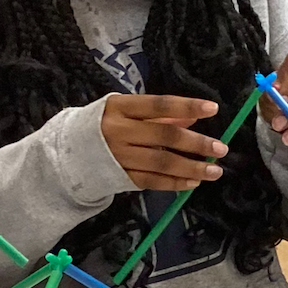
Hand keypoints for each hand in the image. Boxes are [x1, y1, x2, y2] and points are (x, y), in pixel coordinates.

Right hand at [100, 93, 226, 190]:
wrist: (67, 152)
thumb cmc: (104, 125)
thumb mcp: (126, 111)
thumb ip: (158, 115)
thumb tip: (192, 118)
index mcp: (120, 107)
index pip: (159, 105)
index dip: (187, 106)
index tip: (212, 109)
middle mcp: (119, 131)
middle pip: (164, 136)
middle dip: (195, 143)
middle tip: (220, 148)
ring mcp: (119, 157)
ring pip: (161, 163)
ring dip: (191, 168)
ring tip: (215, 170)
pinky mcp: (120, 177)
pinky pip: (152, 182)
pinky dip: (175, 183)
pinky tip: (193, 182)